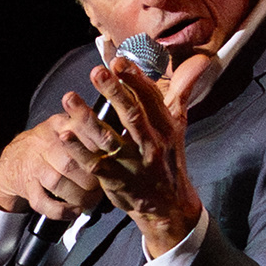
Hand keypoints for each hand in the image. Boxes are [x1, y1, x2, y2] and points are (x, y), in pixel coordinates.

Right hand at [0, 100, 118, 223]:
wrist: (12, 162)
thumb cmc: (47, 146)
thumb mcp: (63, 126)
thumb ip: (86, 126)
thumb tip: (115, 133)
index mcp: (57, 126)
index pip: (79, 132)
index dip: (97, 147)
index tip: (112, 158)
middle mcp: (43, 145)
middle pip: (70, 162)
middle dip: (91, 178)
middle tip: (104, 186)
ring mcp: (34, 167)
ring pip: (58, 183)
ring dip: (79, 196)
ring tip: (92, 200)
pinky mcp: (27, 188)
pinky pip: (43, 203)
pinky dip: (62, 211)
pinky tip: (75, 211)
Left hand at [88, 51, 211, 255]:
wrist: (168, 205)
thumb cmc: (168, 159)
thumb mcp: (178, 124)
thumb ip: (182, 91)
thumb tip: (200, 60)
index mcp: (165, 127)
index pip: (151, 98)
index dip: (134, 79)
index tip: (118, 61)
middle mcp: (150, 144)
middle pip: (132, 115)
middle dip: (114, 92)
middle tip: (96, 72)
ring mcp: (132, 164)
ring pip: (109, 138)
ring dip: (87, 118)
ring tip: (69, 98)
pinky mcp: (115, 180)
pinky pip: (95, 164)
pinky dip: (79, 150)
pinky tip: (65, 134)